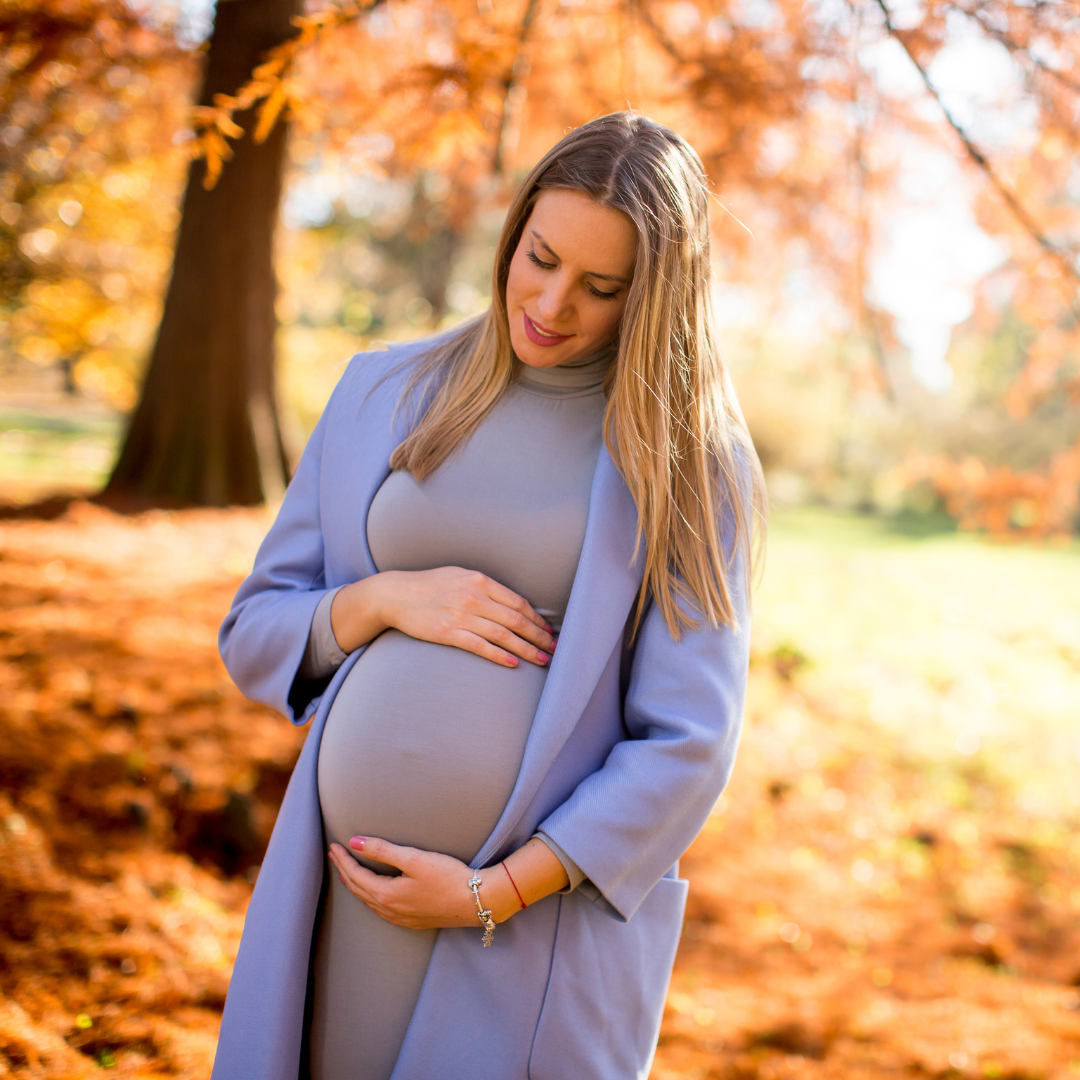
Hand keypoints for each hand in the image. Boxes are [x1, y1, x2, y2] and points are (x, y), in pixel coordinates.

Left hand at [328, 837, 519, 929]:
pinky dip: (370, 898)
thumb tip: (355, 842)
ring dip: (356, 887)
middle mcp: (389, 910)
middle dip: (345, 872)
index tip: (333, 846)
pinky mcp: (412, 921)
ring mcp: (401, 918)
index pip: (356, 875)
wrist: (475, 902)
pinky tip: (373, 894)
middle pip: (359, 890)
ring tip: (348, 875)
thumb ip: (383, 850)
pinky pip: (381, 910)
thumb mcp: (414, 859)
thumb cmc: (447, 877)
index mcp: (386, 895)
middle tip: (335, 857)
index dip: (343, 860)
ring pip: (369, 902)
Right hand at [330, 567, 556, 666]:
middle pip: (516, 620)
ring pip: (503, 635)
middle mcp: (474, 597)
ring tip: (541, 659)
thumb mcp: (460, 575)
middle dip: (538, 636)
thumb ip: (484, 587)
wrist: (396, 594)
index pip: (518, 602)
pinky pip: (480, 646)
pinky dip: (499, 655)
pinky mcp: (448, 633)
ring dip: (526, 649)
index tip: (548, 630)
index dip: (536, 619)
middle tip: (554, 648)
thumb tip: (511, 602)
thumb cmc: (430, 584)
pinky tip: (513, 664)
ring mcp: (461, 615)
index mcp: (480, 581)